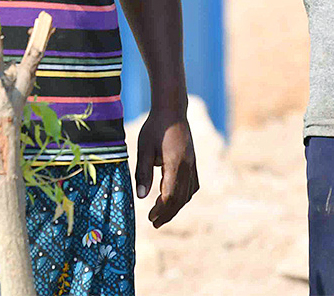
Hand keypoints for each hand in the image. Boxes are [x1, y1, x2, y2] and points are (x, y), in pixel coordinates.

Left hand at [134, 108, 197, 227]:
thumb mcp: (144, 149)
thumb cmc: (155, 128)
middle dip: (168, 213)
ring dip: (176, 206)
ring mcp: (192, 164)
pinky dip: (185, 195)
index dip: (161, 210)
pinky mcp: (193, 161)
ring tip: (163, 214)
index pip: (170, 195)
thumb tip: (140, 197)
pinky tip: (176, 198)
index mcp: (175, 164)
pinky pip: (193, 184)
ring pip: (188, 193)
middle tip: (155, 223)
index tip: (150, 218)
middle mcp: (188, 167)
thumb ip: (143, 173)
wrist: (172, 110)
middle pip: (180, 198)